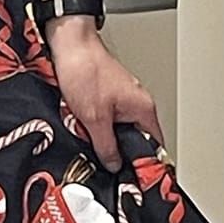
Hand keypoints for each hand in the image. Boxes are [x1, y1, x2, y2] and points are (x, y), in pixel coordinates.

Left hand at [44, 18, 163, 170]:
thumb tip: (115, 165)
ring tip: (93, 145)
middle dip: (121, 153)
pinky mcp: (108, 94)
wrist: (69, 43)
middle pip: (136, 140)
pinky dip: (98, 126)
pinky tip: (84, 129)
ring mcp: (123, 97)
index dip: (145, 164)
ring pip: (120, 130)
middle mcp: (138, 103)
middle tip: (108, 166)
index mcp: (143, 108)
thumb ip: (107, 146)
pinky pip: (108, 119)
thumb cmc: (85, 70)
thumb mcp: (95, 118)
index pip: (155, 146)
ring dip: (106, 139)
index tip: (135, 179)